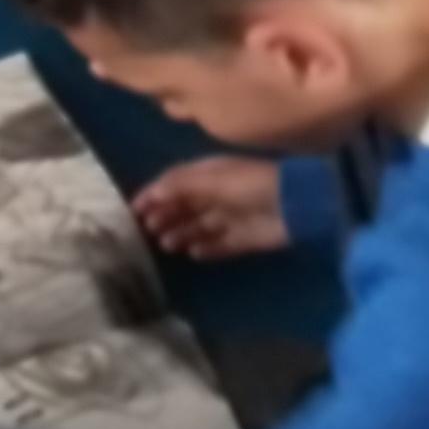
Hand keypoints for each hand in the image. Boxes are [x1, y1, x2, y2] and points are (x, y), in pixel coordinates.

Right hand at [130, 157, 292, 261]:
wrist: (294, 205)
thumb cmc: (250, 185)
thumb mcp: (212, 179)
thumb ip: (180, 185)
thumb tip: (153, 192)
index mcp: (209, 174)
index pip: (174, 183)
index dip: (154, 194)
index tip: (134, 210)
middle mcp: (216, 195)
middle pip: (184, 206)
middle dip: (165, 215)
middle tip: (148, 229)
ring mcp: (230, 218)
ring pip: (198, 226)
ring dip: (181, 233)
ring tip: (167, 244)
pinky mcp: (242, 239)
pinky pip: (218, 245)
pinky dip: (206, 249)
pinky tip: (193, 253)